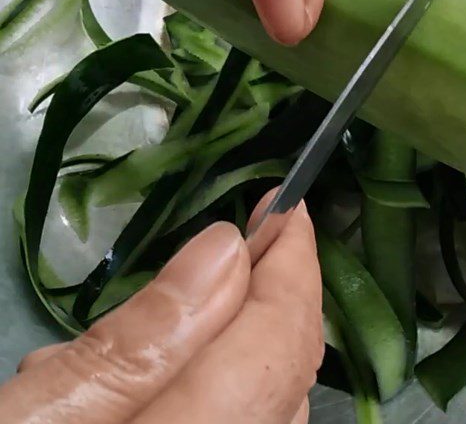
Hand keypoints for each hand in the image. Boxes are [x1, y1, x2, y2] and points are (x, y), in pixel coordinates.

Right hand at [0, 203, 322, 423]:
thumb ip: (137, 342)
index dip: (293, 267)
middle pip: (286, 377)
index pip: (276, 348)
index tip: (287, 206)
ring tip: (224, 285)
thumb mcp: (30, 418)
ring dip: (259, 334)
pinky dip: (233, 382)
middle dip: (283, 293)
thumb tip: (225, 248)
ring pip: (273, 406)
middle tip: (263, 232)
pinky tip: (180, 364)